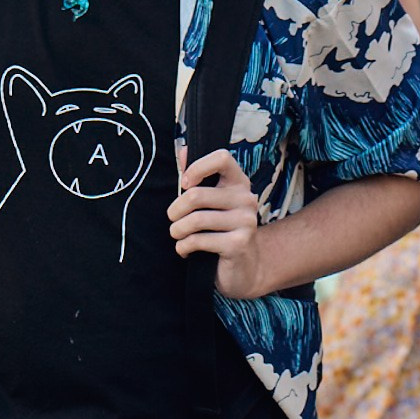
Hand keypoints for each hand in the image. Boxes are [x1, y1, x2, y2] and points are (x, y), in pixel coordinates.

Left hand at [168, 148, 265, 296]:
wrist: (243, 269)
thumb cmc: (220, 231)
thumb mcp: (210, 203)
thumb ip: (196, 177)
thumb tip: (183, 149)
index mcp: (239, 183)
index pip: (222, 158)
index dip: (197, 167)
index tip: (185, 184)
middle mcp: (246, 198)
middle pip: (196, 195)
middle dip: (175, 211)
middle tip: (173, 220)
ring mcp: (246, 221)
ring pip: (194, 220)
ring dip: (177, 231)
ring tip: (178, 236)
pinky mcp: (238, 244)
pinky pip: (197, 241)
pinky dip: (183, 247)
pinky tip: (186, 251)